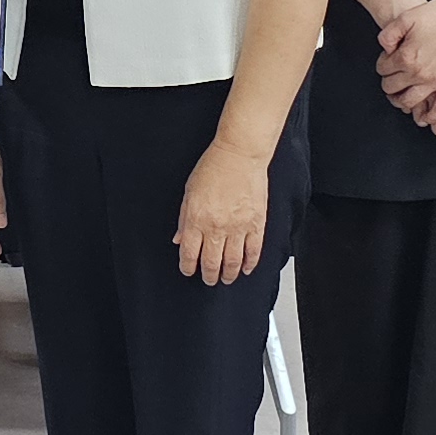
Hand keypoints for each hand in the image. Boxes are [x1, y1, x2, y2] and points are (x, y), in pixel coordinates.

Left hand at [173, 136, 272, 286]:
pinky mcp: (256, 224)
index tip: (188, 270)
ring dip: (229, 274)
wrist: (239, 155)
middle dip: (208, 276)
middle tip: (209, 280)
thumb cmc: (213, 168)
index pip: (189, 253)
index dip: (188, 267)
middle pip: (211, 263)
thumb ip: (184, 219)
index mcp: (196, 219)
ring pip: (233, 262)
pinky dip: (250, 264)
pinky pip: (254, 251)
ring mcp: (238, 227)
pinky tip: (246, 269)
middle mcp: (216, 227)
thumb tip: (179, 239)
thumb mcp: (189, 192)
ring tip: (226, 278)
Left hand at [376, 0, 435, 145]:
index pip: (383, 69)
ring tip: (400, 99)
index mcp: (406, 57)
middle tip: (389, 81)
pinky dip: (431, 115)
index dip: (382, 64)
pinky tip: (426, 116)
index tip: (386, 61)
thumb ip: (389, 33)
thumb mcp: (408, 17)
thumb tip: (384, 48)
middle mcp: (420, 73)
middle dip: (388, 85)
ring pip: (411, 102)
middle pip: (393, 88)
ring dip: (401, 102)